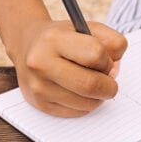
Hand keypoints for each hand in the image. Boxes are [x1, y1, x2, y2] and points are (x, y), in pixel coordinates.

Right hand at [12, 20, 127, 116]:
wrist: (26, 46)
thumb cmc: (61, 39)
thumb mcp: (86, 28)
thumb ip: (111, 42)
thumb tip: (114, 71)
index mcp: (54, 39)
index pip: (95, 54)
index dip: (107, 60)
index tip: (106, 61)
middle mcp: (41, 63)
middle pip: (90, 85)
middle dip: (108, 86)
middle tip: (108, 82)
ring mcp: (39, 86)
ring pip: (86, 103)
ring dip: (98, 97)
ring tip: (91, 83)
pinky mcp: (40, 104)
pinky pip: (77, 113)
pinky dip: (85, 104)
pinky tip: (78, 92)